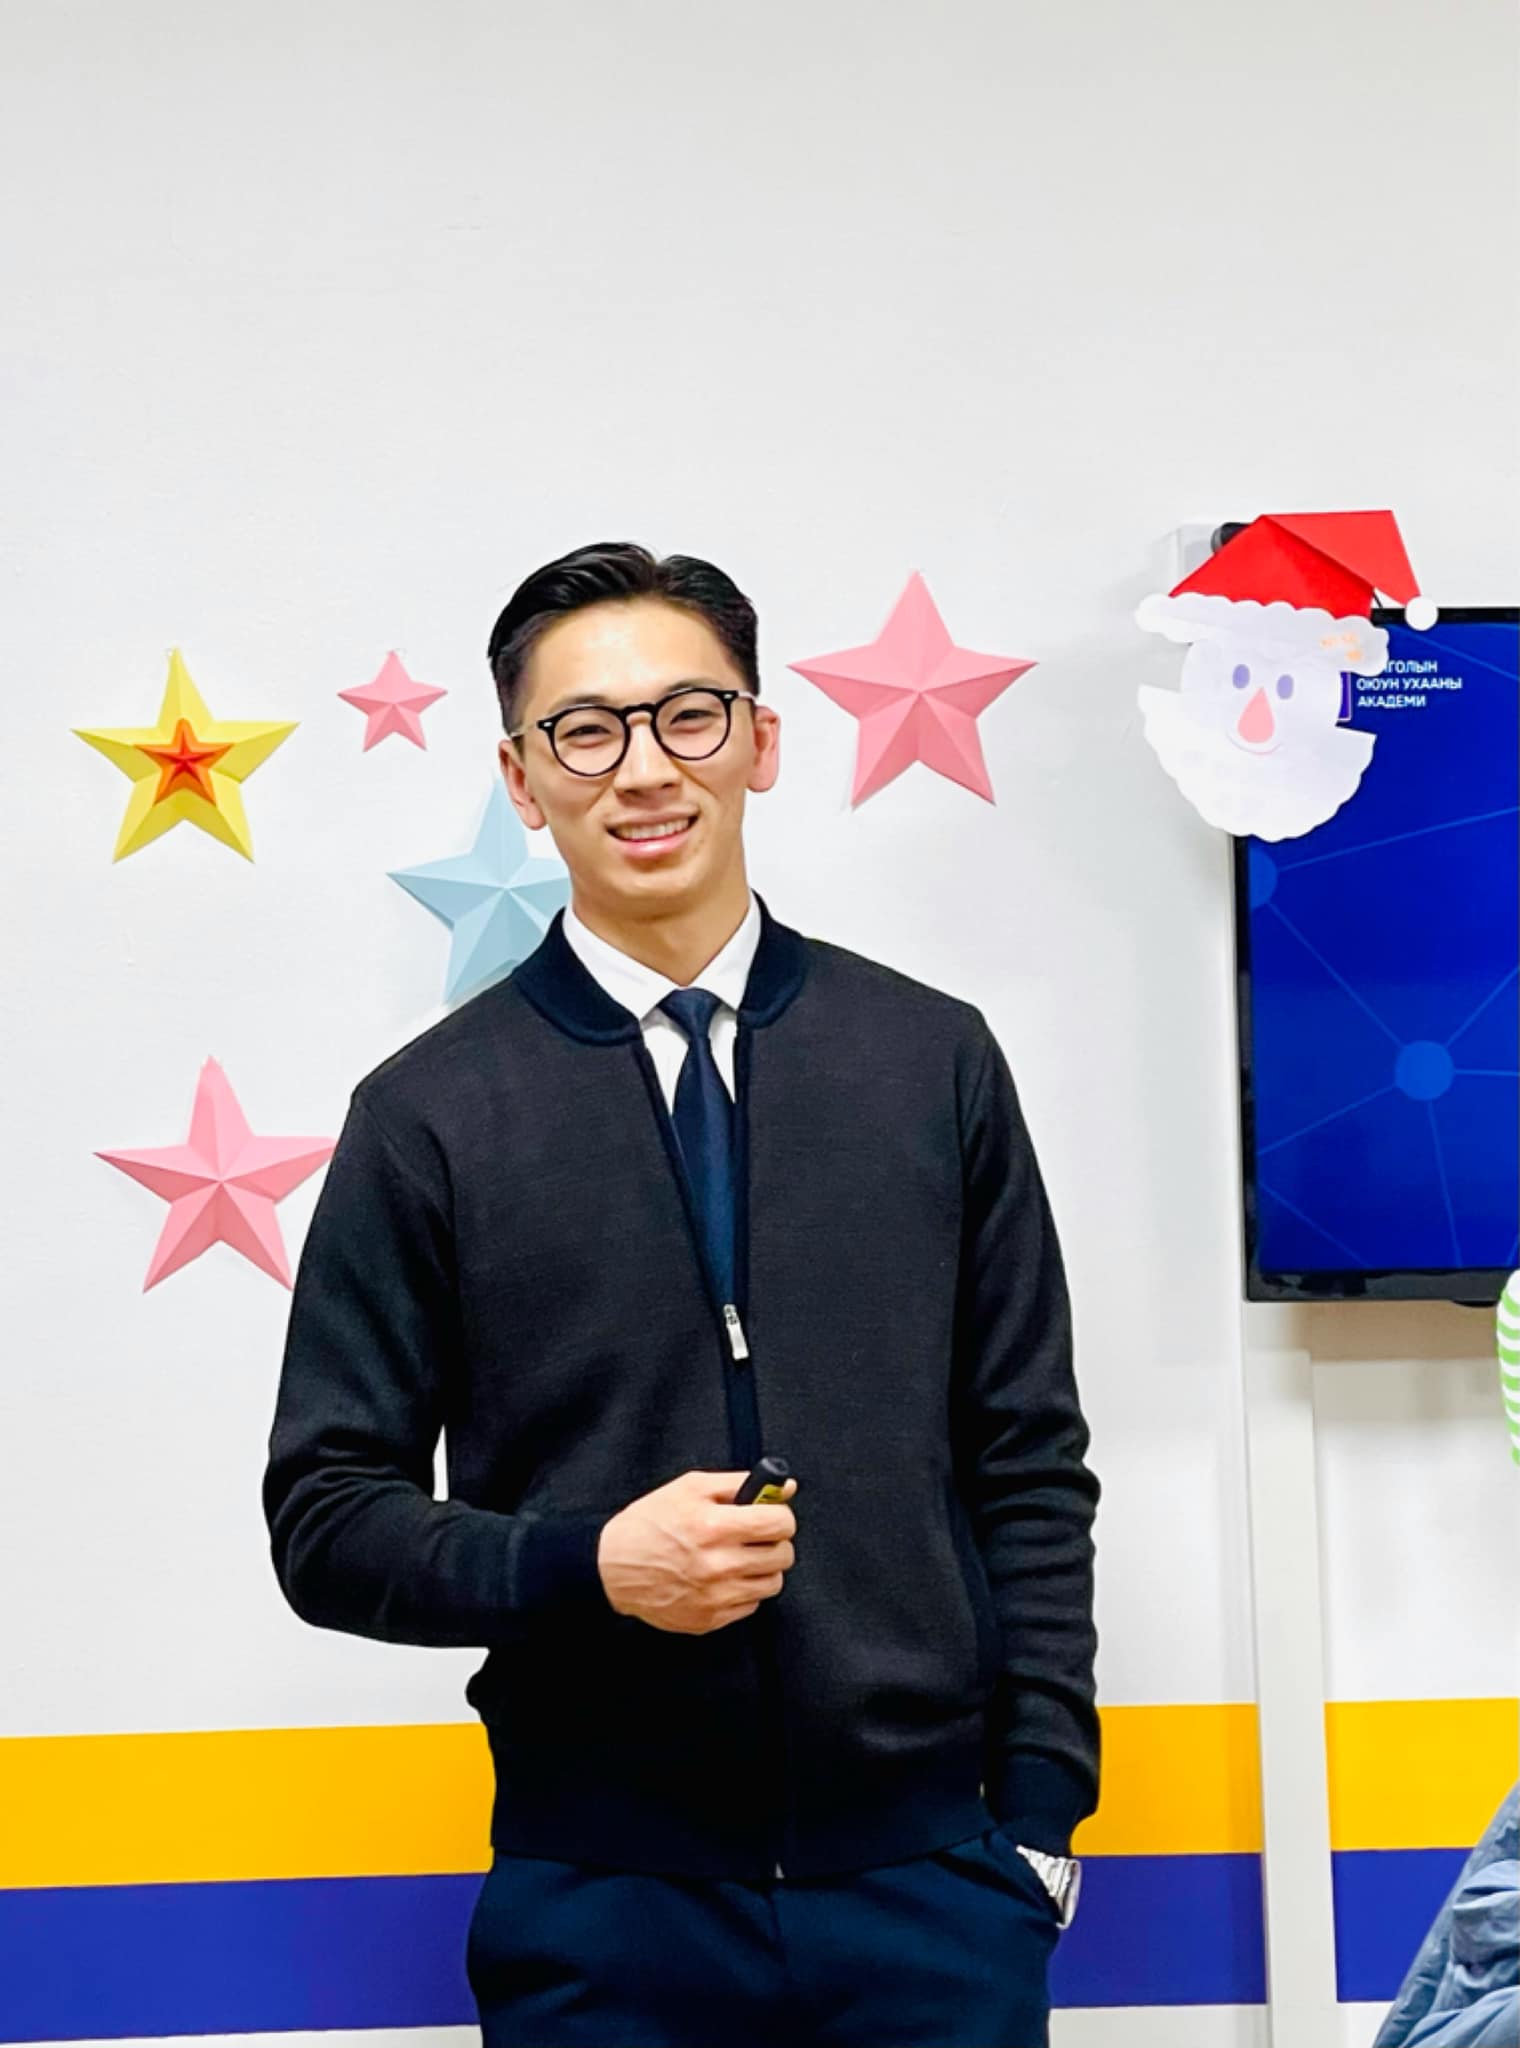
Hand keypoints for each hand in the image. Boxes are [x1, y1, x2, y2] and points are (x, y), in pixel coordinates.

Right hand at [597, 1470, 797, 1633]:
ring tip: (741, 1556)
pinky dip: (745, 1590)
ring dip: (764, 1567)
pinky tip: (725, 1577)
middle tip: (756, 1535)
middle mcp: (716, 1565)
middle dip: (774, 1541)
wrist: (610, 1568)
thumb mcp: (690, 1488)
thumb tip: (784, 1487)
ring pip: (772, 1583)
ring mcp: (714, 1597)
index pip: (778, 1523)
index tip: (772, 1515)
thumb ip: (740, 1484)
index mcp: (712, 1526)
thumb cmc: (649, 1523)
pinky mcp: (709, 1620)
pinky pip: (751, 1605)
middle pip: (782, 1555)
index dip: (781, 1515)